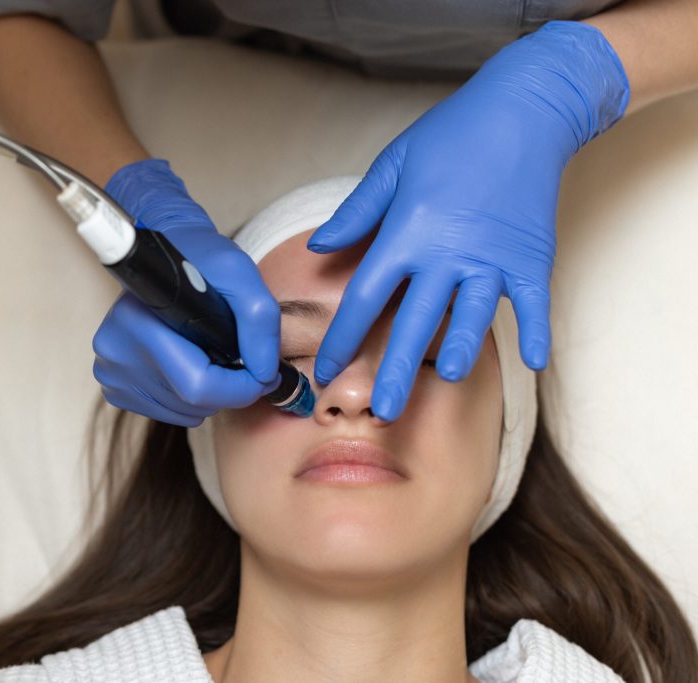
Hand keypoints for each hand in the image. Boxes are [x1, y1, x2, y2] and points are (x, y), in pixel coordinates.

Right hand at [94, 158, 281, 426]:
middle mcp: (116, 351)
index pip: (197, 387)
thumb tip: (263, 374)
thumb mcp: (241, 274)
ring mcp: (111, 370)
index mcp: (140, 322)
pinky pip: (165, 411)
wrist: (165, 250)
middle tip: (235, 356)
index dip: (241, 388)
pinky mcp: (113, 383)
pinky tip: (187, 362)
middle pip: (192, 403)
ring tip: (207, 352)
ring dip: (208, 393)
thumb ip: (261, 322)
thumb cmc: (201, 257)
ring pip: (181, 412)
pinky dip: (187, 398)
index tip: (262, 374)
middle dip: (228, 389)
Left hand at [307, 20, 629, 420]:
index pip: (365, 298)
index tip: (326, 369)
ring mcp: (493, 259)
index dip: (343, 338)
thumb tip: (317, 247)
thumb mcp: (392, 167)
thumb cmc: (451, 135)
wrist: (523, 110)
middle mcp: (447, 254)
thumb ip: (356, 214)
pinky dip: (535, 333)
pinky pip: (532, 305)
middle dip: (395, 371)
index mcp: (406, 234)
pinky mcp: (532, 257)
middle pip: (413, 324)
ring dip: (456, 353)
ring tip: (443, 381)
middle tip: (382, 412)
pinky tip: (534, 363)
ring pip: (469, 320)